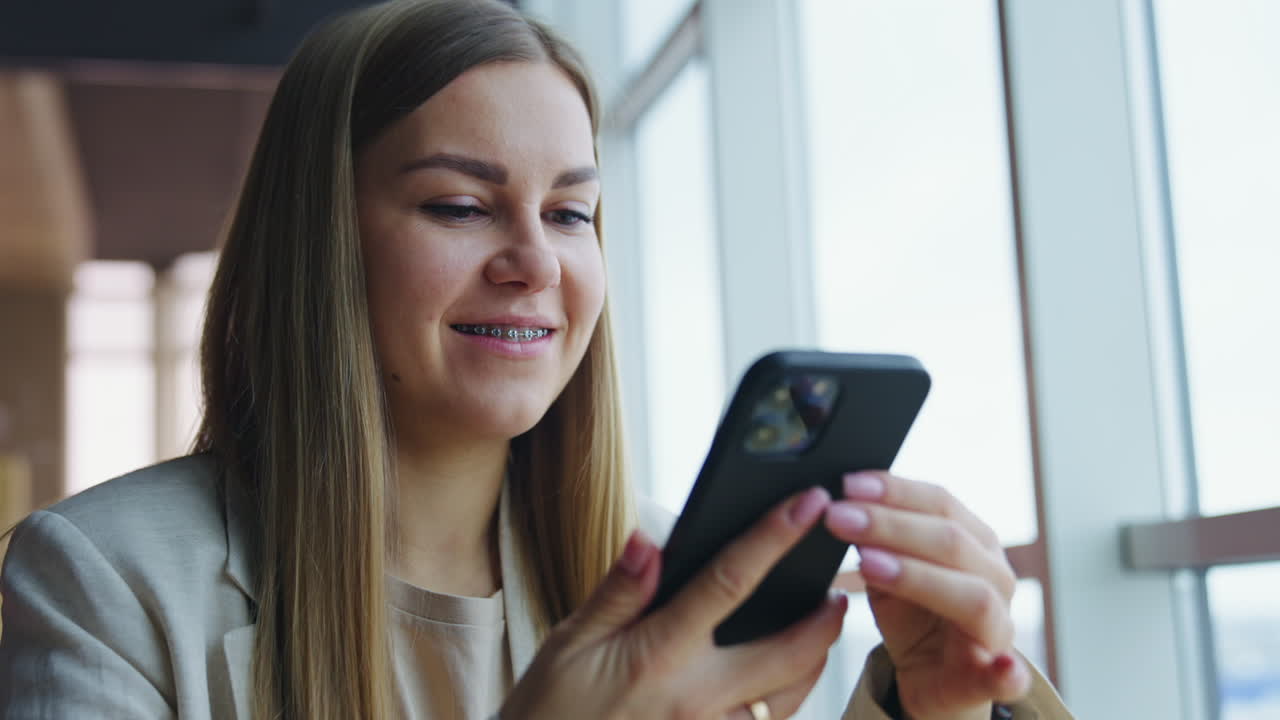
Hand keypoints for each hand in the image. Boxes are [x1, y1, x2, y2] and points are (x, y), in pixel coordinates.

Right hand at [501, 487, 847, 719]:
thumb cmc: (547, 710)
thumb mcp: (569, 642)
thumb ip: (618, 592)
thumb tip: (649, 540)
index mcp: (657, 654)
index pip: (729, 581)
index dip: (773, 537)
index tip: (806, 504)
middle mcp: (694, 698)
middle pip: (789, 652)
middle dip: (825, 617)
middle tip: (840, 589)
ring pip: (789, 699)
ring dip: (814, 661)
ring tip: (820, 631)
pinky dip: (783, 702)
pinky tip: (780, 683)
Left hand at [825, 471, 1031, 719]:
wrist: (930, 678)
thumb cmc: (912, 616)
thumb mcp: (886, 572)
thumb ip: (873, 541)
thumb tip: (841, 503)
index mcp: (974, 541)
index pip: (940, 502)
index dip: (895, 490)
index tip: (848, 484)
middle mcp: (994, 576)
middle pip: (951, 541)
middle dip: (890, 525)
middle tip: (839, 517)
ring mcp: (999, 626)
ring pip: (973, 596)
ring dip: (918, 576)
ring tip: (866, 564)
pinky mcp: (993, 677)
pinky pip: (1007, 677)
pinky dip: (1007, 673)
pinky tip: (1001, 668)